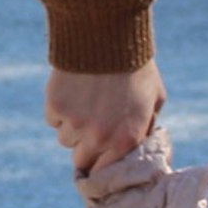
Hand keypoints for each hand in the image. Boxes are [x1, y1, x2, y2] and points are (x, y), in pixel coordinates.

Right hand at [46, 61, 163, 176]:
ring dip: (72, 126)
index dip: (101, 163)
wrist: (108, 35)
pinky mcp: (56, 107)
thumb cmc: (136, 67)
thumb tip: (138, 143)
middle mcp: (99, 138)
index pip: (106, 173)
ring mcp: (75, 124)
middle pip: (81, 160)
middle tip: (90, 127)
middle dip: (85, 147)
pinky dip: (60, 108)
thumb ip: (146, 127)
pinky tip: (73, 90)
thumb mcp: (154, 99)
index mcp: (126, 140)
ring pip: (65, 139)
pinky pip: (53, 119)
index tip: (99, 157)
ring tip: (84, 101)